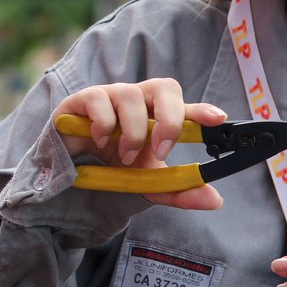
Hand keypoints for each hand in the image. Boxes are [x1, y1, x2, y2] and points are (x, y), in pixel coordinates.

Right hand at [51, 79, 227, 209]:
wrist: (67, 173)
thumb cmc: (110, 168)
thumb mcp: (147, 184)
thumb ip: (178, 190)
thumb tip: (214, 199)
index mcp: (158, 117)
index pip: (185, 107)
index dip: (202, 110)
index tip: (218, 120)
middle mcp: (139, 101)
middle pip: (164, 88)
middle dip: (168, 118)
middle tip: (162, 150)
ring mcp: (111, 96)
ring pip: (131, 94)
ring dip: (133, 130)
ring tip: (125, 156)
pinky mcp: (83, 99)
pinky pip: (98, 98)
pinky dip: (103, 123)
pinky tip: (99, 141)